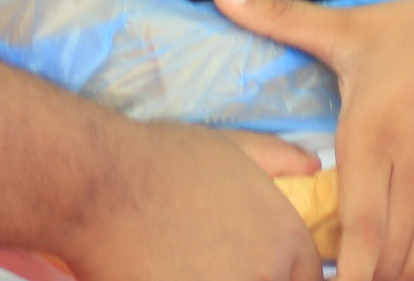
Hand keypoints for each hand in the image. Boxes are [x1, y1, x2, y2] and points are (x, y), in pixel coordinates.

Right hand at [65, 122, 322, 280]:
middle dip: (247, 273)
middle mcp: (266, 273)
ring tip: (181, 262)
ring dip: (211, 275)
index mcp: (285, 238)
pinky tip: (160, 271)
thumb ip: (278, 158)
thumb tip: (312, 165)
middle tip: (206, 259)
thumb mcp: (229, 146)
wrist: (101, 185)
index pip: (306, 277)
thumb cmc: (161, 160)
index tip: (249, 264)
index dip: (282, 273)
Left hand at [215, 0, 413, 280]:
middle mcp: (413, 170)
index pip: (361, 230)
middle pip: (390, 256)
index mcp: (372, 137)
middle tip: (337, 271)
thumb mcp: (350, 27)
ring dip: (397, 277)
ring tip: (371, 273)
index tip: (321, 279)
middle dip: (363, 277)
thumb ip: (281, 17)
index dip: (344, 271)